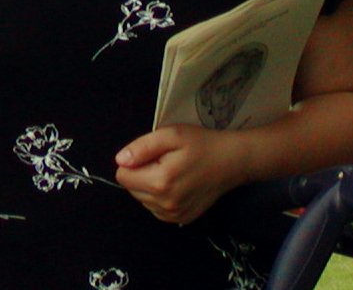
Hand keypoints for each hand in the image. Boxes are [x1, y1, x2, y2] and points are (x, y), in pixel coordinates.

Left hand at [114, 126, 247, 225]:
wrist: (232, 161)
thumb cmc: (201, 144)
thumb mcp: (170, 134)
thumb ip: (141, 147)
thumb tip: (120, 160)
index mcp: (161, 182)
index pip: (122, 176)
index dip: (133, 162)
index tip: (152, 155)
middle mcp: (166, 204)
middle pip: (131, 188)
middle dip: (141, 173)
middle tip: (164, 161)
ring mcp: (175, 215)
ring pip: (142, 199)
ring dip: (150, 185)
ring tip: (172, 171)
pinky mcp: (182, 219)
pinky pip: (155, 208)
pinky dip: (160, 196)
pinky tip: (176, 184)